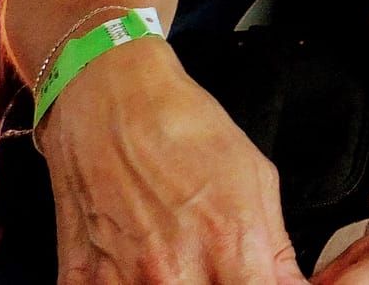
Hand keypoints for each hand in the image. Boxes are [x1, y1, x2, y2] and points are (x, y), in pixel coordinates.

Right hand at [40, 41, 307, 283]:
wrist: (112, 101)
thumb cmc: (184, 129)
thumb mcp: (257, 178)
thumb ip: (274, 244)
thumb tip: (288, 282)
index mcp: (230, 246)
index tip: (260, 277)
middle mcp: (175, 272)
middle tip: (218, 264)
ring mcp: (122, 281)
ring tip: (177, 255)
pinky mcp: (80, 280)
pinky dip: (125, 282)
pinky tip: (135, 262)